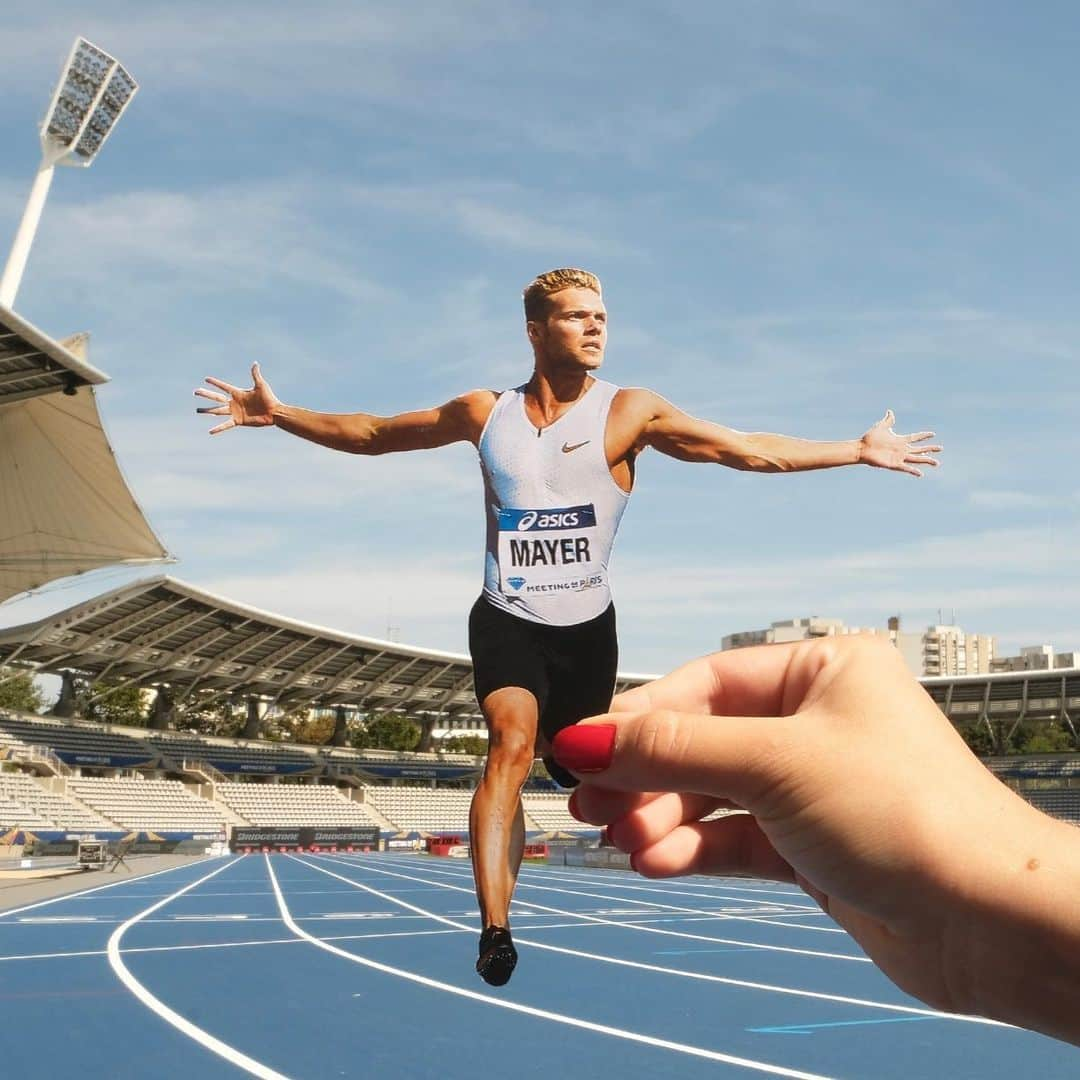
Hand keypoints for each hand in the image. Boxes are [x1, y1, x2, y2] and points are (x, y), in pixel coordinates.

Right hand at [194, 362, 280, 433]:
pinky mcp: (238, 421)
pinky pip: (226, 425)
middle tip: (195, 391)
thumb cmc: (269, 398)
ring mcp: (235, 412)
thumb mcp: (261, 385)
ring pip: (218, 411)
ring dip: (207, 410)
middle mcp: (234, 402)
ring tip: (197, 410)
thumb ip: (255, 375)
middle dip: (206, 394)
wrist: (274, 412)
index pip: (224, 386)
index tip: (206, 379)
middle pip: (217, 398)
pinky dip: (218, 428)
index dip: (215, 383)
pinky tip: (210, 432)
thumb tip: (255, 363)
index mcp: (238, 393)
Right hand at [554, 637, 1078, 1034]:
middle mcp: (816, 721)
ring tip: (621, 842)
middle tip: (586, 803)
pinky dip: (695, 847)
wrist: (989, 921)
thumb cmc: (900, 812)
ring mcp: (813, 785)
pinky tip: (657, 861)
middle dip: (645, 774)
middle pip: (703, 740)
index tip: (580, 748)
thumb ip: (673, 749)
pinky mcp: (812, 844)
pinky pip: (736, 836)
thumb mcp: (773, 763)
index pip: (706, 684)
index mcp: (821, 672)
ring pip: (715, 793)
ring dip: (664, 817)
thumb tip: (582, 737)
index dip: (639, 717)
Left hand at [858, 409, 941, 475]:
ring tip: (937, 463)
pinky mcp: (894, 464)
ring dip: (926, 460)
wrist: (861, 448)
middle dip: (930, 449)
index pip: (915, 437)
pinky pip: (905, 468)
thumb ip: (888, 420)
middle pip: (919, 449)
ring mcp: (899, 457)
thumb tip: (890, 411)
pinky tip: (921, 473)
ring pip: (916, 459)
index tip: (933, 434)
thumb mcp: (881, 426)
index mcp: (900, 440)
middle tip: (941, 448)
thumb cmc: (870, 438)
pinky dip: (913, 471)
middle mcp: (902, 449)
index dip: (924, 436)